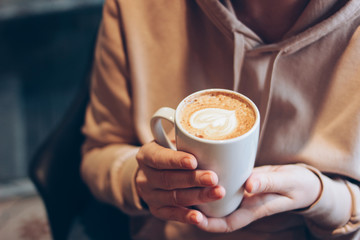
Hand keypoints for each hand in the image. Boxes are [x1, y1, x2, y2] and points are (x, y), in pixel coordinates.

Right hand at [135, 141, 224, 223]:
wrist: (152, 173)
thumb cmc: (170, 152)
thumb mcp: (172, 141)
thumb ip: (186, 139)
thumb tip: (212, 136)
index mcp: (146, 155)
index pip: (159, 158)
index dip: (175, 160)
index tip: (193, 161)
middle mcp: (145, 176)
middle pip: (168, 179)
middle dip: (193, 179)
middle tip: (213, 178)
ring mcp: (149, 195)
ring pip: (174, 197)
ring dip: (197, 196)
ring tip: (218, 193)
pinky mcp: (157, 210)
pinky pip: (171, 214)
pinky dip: (186, 216)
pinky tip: (200, 217)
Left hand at [194, 164, 321, 231]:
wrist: (302, 179)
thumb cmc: (298, 184)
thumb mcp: (287, 183)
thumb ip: (269, 183)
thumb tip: (249, 186)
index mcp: (253, 209)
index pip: (227, 223)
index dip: (210, 224)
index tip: (194, 218)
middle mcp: (243, 203)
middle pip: (216, 212)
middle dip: (198, 208)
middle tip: (180, 197)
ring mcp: (241, 192)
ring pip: (216, 198)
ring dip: (201, 193)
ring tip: (183, 183)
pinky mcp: (240, 180)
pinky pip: (223, 183)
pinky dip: (211, 180)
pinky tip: (199, 168)